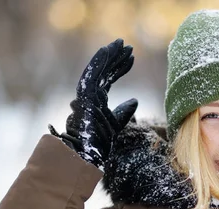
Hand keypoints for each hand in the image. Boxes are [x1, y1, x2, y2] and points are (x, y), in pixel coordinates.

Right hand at [49, 39, 137, 168]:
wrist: (87, 154)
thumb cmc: (98, 142)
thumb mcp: (117, 124)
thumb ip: (124, 111)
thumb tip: (135, 100)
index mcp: (96, 100)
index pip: (108, 79)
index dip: (120, 68)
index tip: (132, 58)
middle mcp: (89, 95)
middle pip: (104, 71)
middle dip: (116, 58)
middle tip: (128, 45)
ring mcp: (85, 95)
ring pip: (98, 70)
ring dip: (110, 55)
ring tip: (122, 44)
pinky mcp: (84, 96)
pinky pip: (91, 74)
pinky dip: (99, 61)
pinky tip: (108, 50)